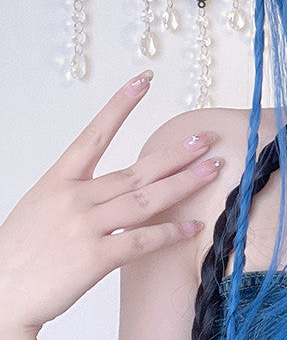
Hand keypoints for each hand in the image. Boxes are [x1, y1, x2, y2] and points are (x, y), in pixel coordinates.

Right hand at [0, 71, 221, 339]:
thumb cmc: (19, 254)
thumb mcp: (42, 209)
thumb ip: (80, 195)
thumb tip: (119, 188)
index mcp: (58, 181)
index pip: (94, 135)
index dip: (120, 106)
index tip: (143, 81)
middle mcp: (75, 198)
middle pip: (136, 170)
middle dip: (176, 153)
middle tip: (206, 139)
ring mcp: (85, 227)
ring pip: (146, 199)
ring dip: (183, 183)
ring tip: (213, 169)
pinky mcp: (95, 258)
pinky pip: (142, 240)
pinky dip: (170, 233)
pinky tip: (193, 226)